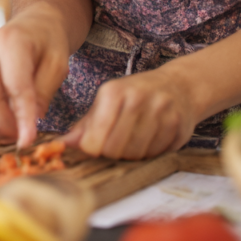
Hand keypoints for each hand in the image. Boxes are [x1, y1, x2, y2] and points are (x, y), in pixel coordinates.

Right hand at [0, 7, 70, 147]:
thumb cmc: (48, 44)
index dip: (22, 117)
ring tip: (8, 134)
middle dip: (4, 125)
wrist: (35, 25)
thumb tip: (26, 123)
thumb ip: (43, 92)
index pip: (15, 86)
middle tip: (20, 137)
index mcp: (11, 42)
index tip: (28, 140)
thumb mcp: (58, 65)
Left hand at [64, 68, 199, 159]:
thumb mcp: (107, 101)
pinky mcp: (178, 125)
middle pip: (115, 149)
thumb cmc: (136, 95)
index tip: (95, 147)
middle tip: (115, 146)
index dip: (92, 149)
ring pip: (137, 154)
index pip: (95, 139)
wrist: (179, 85)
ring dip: (132, 155)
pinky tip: (150, 140)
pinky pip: (157, 153)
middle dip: (112, 154)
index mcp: (114, 92)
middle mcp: (138, 99)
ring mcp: (160, 112)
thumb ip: (86, 125)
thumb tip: (62, 145)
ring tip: (133, 141)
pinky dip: (151, 153)